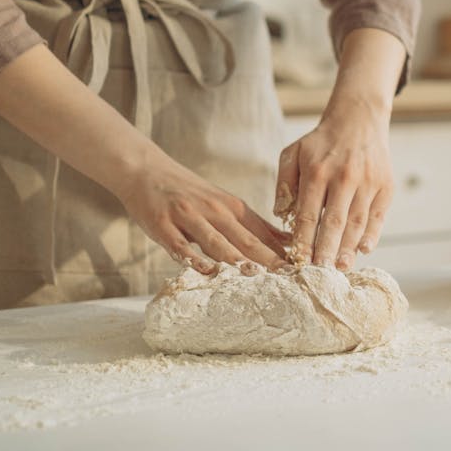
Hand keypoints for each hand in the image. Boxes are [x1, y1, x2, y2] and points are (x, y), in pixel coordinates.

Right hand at [115, 156, 289, 272]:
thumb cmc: (191, 194)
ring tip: (256, 277)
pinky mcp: (163, 225)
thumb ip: (254, 226)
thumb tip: (288, 243)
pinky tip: (205, 271)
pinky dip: (193, 258)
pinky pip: (179, 245)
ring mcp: (189, 217)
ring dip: (237, 260)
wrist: (147, 171)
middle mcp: (215, 211)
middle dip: (269, 260)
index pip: (264, 233)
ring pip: (216, 242)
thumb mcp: (226, 204)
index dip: (284, 253)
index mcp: (234, 208)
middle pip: (246, 240)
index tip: (303, 269)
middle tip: (290, 279)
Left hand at [275, 98, 392, 269]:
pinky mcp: (386, 186)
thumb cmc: (320, 143)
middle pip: (334, 223)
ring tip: (340, 269)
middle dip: (326, 252)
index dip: (304, 241)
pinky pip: (378, 216)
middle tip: (319, 276)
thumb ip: (283, 183)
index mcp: (317, 171)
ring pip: (357, 223)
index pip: (309, 214)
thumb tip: (282, 216)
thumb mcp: (292, 154)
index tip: (299, 263)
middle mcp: (344, 177)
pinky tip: (363, 250)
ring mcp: (368, 182)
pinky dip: (372, 235)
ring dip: (349, 249)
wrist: (359, 120)